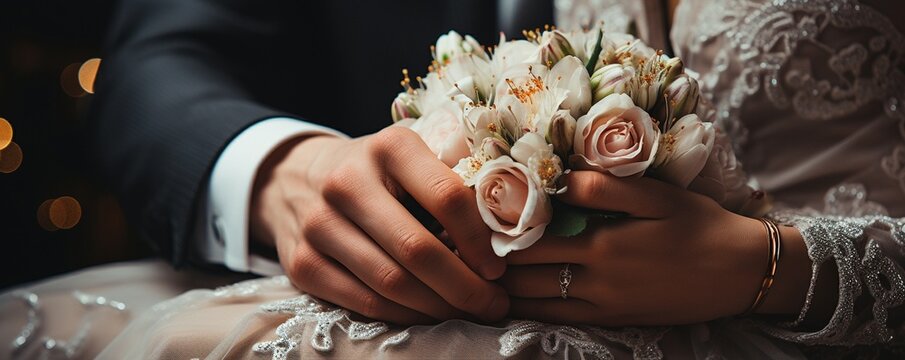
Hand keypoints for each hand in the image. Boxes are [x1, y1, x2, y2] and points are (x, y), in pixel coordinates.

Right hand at [251, 127, 507, 323]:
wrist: (299, 178)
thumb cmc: (379, 172)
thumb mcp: (414, 157)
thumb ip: (457, 180)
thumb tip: (512, 229)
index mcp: (388, 147)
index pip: (447, 196)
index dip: (479, 239)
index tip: (500, 267)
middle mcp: (346, 182)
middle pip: (417, 250)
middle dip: (465, 287)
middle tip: (495, 304)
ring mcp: (317, 225)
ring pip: (391, 283)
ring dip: (439, 308)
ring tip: (469, 312)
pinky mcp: (301, 263)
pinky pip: (364, 302)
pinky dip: (404, 317)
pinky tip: (429, 315)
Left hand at [500, 171, 810, 325]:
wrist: (742, 273)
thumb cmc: (700, 225)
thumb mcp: (659, 196)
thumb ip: (607, 187)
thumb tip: (560, 177)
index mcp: (601, 245)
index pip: (529, 241)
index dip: (495, 232)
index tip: (472, 218)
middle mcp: (595, 281)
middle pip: (523, 277)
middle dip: (491, 263)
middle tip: (468, 245)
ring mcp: (602, 306)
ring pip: (534, 304)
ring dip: (505, 290)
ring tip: (482, 272)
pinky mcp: (613, 321)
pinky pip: (559, 319)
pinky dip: (531, 309)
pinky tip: (515, 298)